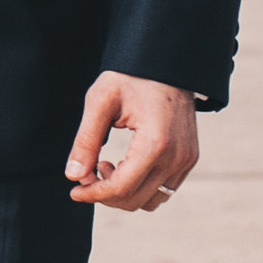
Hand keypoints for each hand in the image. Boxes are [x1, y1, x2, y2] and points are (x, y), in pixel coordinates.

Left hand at [65, 72, 198, 211]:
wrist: (167, 62)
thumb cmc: (131, 76)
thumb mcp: (101, 101)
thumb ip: (86, 140)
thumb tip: (73, 175)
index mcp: (156, 143)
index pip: (121, 188)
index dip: (93, 194)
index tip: (74, 190)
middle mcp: (177, 157)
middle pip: (135, 200)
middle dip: (105, 194)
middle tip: (88, 172)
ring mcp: (187, 159)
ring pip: (151, 201)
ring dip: (124, 193)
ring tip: (107, 165)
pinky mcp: (189, 158)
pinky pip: (165, 189)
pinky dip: (141, 187)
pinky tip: (125, 165)